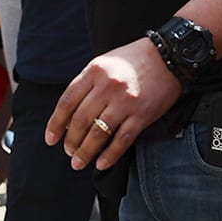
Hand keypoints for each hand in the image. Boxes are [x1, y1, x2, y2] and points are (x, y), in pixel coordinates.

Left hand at [48, 37, 184, 171]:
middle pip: (81, 120)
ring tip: (78, 162)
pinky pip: (122, 139)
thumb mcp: (104, 63)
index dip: (56, 123)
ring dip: (85, 152)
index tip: (51, 139)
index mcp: (94, 71)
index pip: (67, 102)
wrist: (170, 56)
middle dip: (71, 141)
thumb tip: (69, 118)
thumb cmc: (133, 60)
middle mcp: (108, 86)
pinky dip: (110, 155)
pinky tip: (101, 164)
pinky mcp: (142, 114)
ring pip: (99, 133)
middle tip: (68, 152)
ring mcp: (126, 101)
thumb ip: (87, 85)